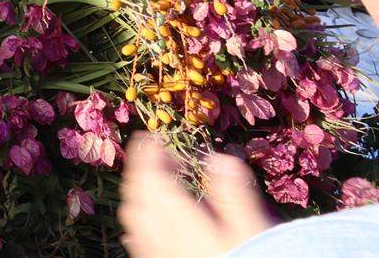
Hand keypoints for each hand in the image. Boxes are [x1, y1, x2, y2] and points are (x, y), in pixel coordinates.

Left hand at [120, 133, 273, 257]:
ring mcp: (156, 253)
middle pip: (137, 195)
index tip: (151, 138)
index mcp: (179, 218)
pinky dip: (138, 223)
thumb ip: (234, 194)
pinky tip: (144, 226)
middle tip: (152, 155)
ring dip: (137, 194)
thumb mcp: (250, 229)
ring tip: (150, 184)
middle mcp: (160, 235)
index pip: (152, 177)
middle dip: (141, 171)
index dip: (148, 154)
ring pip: (133, 218)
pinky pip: (137, 241)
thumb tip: (220, 159)